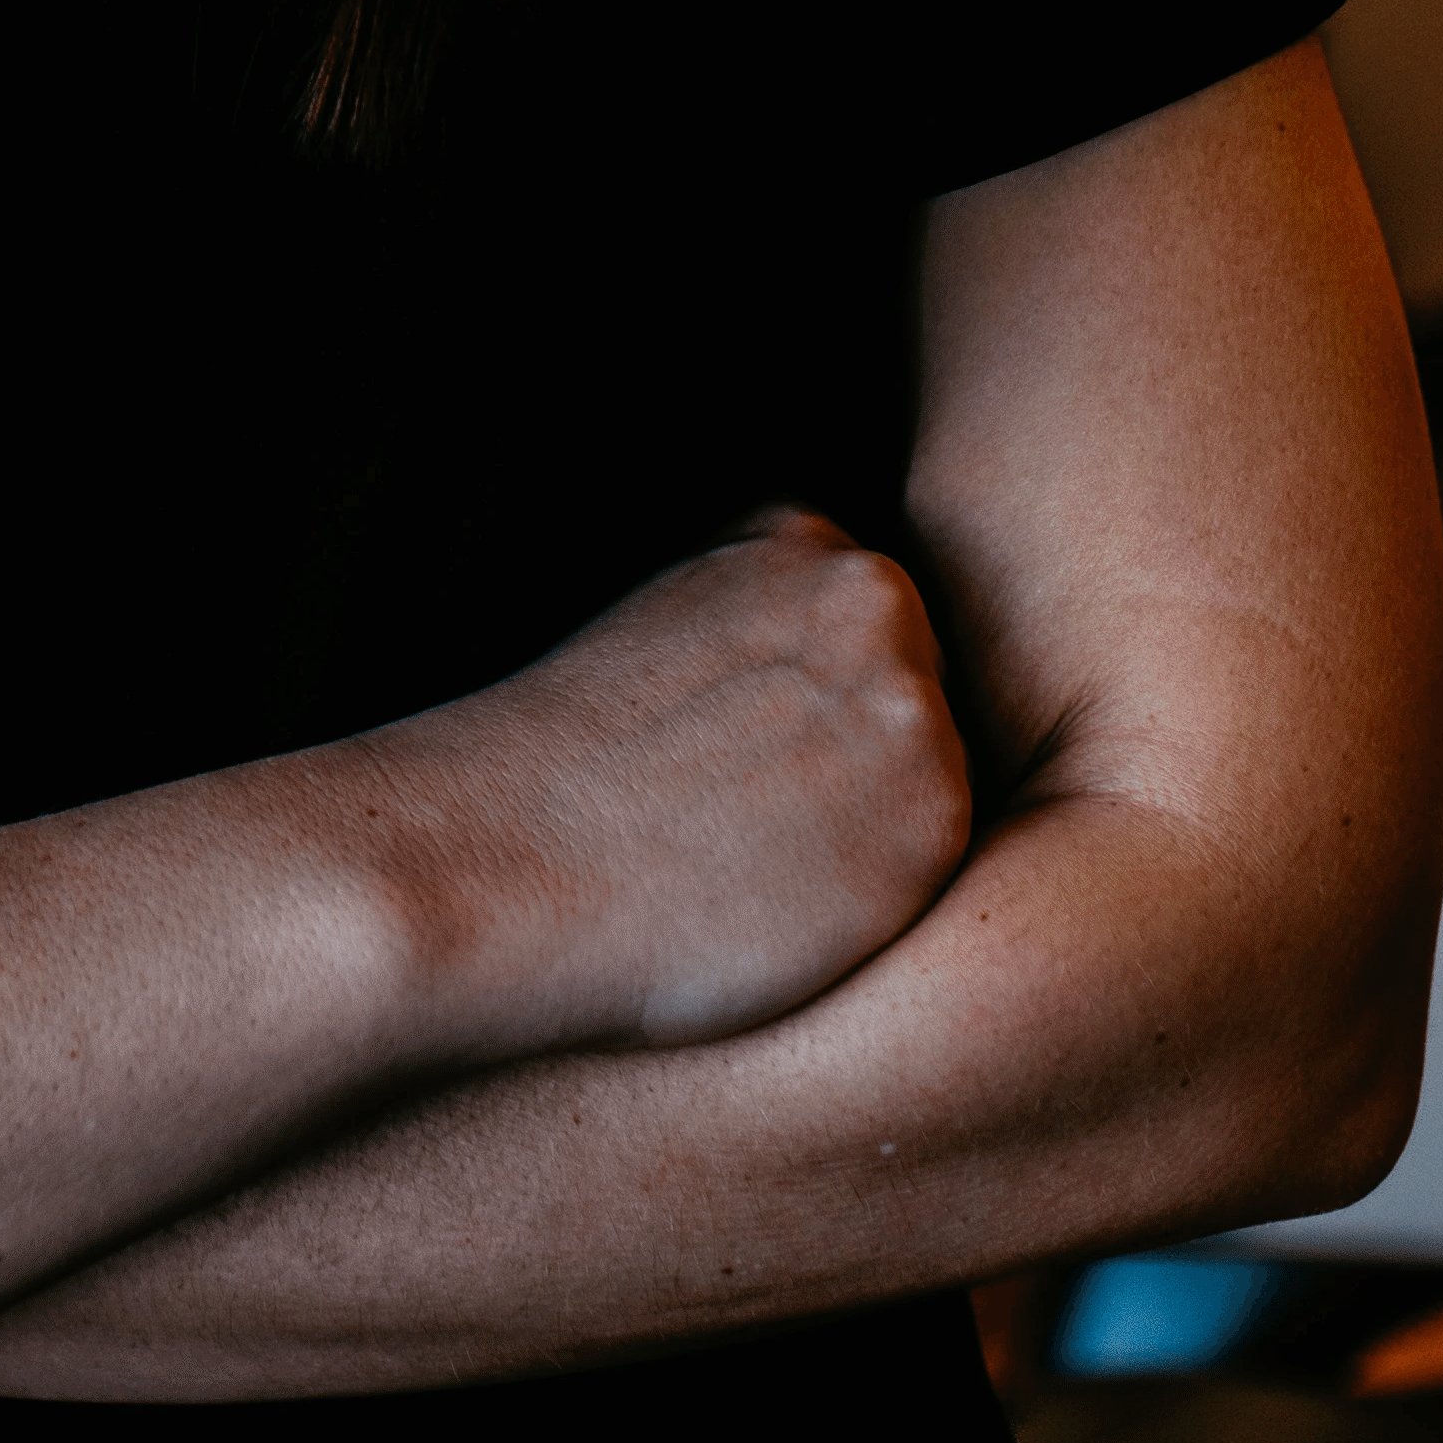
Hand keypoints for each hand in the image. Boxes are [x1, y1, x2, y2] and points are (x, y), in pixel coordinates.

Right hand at [429, 509, 969, 1055]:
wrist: (501, 866)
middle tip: (742, 814)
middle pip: (916, 699)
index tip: (731, 755)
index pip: (868, 631)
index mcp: (802, 539)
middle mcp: (874, 602)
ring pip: (935, 783)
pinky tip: (783, 904)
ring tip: (752, 862)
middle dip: (854, 759)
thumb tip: (816, 672)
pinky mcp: (935, 822)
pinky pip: (941, 869)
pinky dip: (880, 899)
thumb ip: (761, 613)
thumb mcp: (664, 615)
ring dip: (872, 829)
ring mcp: (913, 707)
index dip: (806, 711)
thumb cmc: (563, 765)